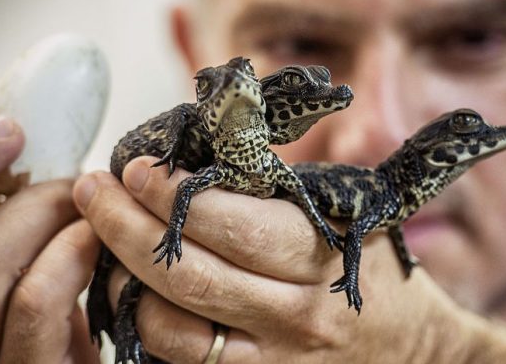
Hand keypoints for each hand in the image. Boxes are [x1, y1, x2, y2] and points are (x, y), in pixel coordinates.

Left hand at [73, 157, 467, 363]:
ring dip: (124, 283)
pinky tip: (132, 294)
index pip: (235, 225)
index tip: (135, 168)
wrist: (413, 350)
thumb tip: (193, 160)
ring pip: (173, 330)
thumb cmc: (370, 266)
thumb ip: (275, 192)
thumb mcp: (341, 215)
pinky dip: (146, 327)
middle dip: (127, 228)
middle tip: (93, 191)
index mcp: (322, 257)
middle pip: (190, 276)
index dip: (173, 195)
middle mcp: (298, 316)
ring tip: (101, 244)